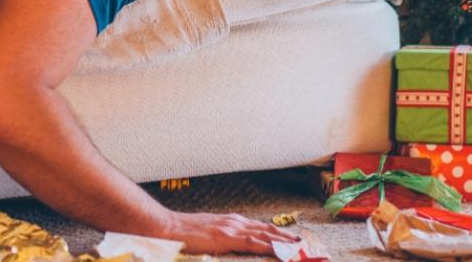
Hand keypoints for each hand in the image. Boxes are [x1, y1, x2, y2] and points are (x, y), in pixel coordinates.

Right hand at [163, 211, 300, 255]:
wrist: (169, 227)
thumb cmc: (185, 232)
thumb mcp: (208, 233)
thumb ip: (223, 237)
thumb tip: (233, 244)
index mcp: (232, 221)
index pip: (260, 228)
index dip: (278, 233)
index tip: (292, 239)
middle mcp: (235, 222)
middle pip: (267, 229)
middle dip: (286, 237)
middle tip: (303, 244)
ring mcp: (232, 228)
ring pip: (264, 234)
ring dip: (282, 241)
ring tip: (298, 247)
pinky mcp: (226, 237)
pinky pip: (253, 242)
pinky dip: (268, 246)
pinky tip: (279, 250)